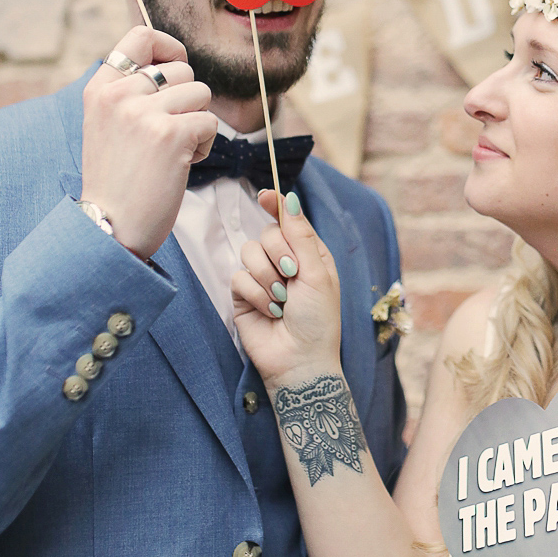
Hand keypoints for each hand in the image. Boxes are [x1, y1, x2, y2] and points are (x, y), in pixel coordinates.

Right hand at [80, 26, 216, 260]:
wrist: (109, 227)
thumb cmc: (117, 181)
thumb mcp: (107, 125)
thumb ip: (131, 93)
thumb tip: (173, 63)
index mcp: (100, 89)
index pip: (140, 37)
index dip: (169, 46)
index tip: (177, 66)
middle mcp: (120, 95)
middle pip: (182, 70)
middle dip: (189, 100)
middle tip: (172, 133)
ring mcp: (144, 113)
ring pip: (201, 94)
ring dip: (198, 123)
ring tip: (175, 151)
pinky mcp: (171, 135)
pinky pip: (209, 123)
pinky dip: (204, 145)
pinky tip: (182, 165)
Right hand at [232, 189, 342, 387]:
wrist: (299, 361)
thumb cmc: (318, 320)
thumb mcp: (317, 274)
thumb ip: (301, 236)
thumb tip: (289, 199)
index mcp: (310, 255)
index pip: (289, 221)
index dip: (275, 205)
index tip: (265, 195)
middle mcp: (286, 263)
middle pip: (268, 233)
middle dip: (279, 254)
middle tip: (292, 276)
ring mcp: (263, 278)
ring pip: (249, 252)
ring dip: (268, 278)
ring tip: (282, 301)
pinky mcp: (243, 295)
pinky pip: (239, 277)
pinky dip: (256, 294)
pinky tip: (269, 312)